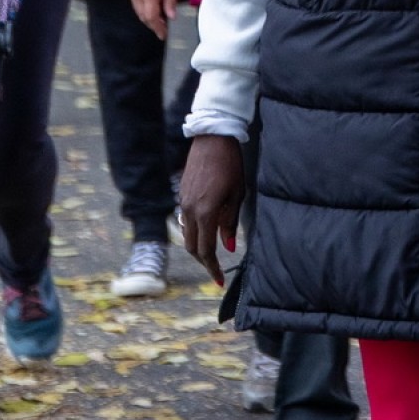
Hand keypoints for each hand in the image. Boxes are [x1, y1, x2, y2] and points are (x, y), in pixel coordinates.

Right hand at [129, 0, 177, 38]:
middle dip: (152, 24)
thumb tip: (171, 17)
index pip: (151, 17)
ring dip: (146, 18)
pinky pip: (135, 3)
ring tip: (157, 21)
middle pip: (143, 15)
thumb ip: (170, 1)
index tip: (163, 35)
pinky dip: (142, 9)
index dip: (157, 27)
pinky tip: (150, 9)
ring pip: (138, 10)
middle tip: (162, 28)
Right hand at [179, 135, 246, 286]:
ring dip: (198, 247)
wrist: (213, 139)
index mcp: (205, 212)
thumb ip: (229, 223)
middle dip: (204, 261)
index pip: (205, 250)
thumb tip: (228, 246)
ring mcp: (182, 202)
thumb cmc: (230, 165)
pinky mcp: (181, 194)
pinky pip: (185, 220)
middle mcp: (189, 210)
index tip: (219, 281)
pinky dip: (195, 231)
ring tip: (213, 253)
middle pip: (192, 246)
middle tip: (216, 271)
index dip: (212, 268)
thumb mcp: (237, 195)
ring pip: (186, 234)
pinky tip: (207, 230)